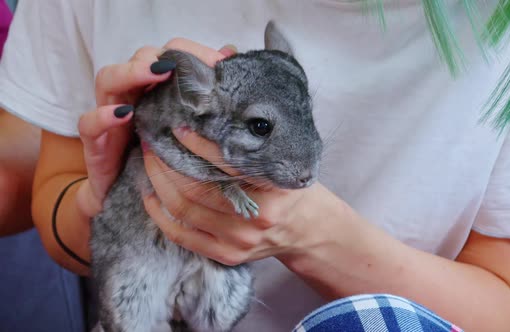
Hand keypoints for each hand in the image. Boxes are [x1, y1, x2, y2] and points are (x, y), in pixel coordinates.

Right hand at [77, 39, 233, 218]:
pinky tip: (124, 114)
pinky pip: (89, 122)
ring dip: (131, 72)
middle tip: (182, 63)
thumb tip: (231, 60)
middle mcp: (130, 95)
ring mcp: (108, 115)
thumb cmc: (160, 159)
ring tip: (157, 73)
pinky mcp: (95, 141)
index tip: (217, 62)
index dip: (188, 53)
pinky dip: (103, 116)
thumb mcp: (189, 131)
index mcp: (154, 89)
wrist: (121, 197)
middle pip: (137, 59)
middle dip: (159, 57)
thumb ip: (207, 100)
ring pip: (108, 78)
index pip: (166, 55)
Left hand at [141, 129, 330, 265]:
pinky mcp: (227, 255)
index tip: (178, 128)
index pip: (224, 163)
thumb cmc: (290, 189)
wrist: (307, 229)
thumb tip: (206, 122)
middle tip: (154, 142)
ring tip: (150, 161)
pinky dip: (159, 215)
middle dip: (167, 162)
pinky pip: (181, 236)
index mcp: (272, 189)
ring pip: (183, 210)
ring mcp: (239, 241)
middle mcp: (255, 218)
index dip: (195, 145)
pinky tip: (150, 195)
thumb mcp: (279, 164)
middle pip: (196, 189)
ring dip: (158, 183)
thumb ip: (250, 151)